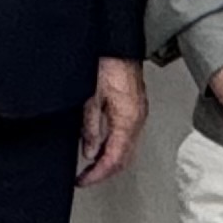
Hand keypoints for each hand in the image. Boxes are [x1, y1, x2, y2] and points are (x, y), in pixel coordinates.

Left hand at [78, 58, 147, 186]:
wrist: (118, 41)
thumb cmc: (107, 62)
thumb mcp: (90, 97)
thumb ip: (90, 127)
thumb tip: (89, 151)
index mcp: (127, 119)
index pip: (114, 158)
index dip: (97, 174)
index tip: (83, 181)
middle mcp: (137, 119)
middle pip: (124, 158)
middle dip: (104, 172)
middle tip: (85, 178)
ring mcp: (138, 113)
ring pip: (127, 147)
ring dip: (109, 160)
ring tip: (90, 166)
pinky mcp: (135, 106)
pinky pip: (127, 135)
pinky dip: (114, 146)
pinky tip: (100, 145)